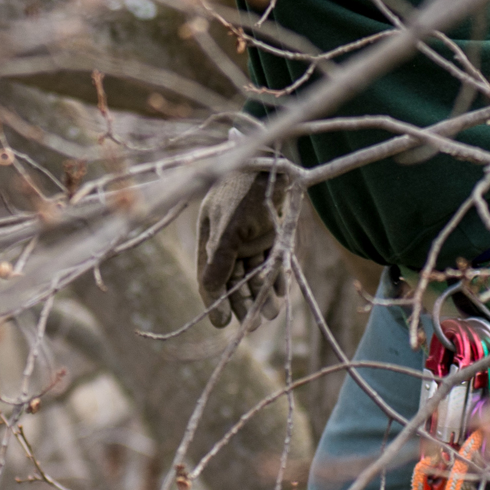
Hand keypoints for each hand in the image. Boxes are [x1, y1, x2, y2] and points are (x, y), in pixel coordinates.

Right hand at [195, 168, 294, 331]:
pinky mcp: (270, 234)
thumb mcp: (227, 228)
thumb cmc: (242, 193)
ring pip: (253, 273)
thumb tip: (208, 290)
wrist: (270, 164)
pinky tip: (281, 294)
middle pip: (232, 279)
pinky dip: (275, 278)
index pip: (208, 275)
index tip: (221, 322)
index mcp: (210, 237)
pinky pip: (271, 261)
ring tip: (270, 314)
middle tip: (251, 326)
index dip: (213, 299)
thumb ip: (218, 259)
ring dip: (260, 293)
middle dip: (241, 302)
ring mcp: (249, 237)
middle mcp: (228, 240)